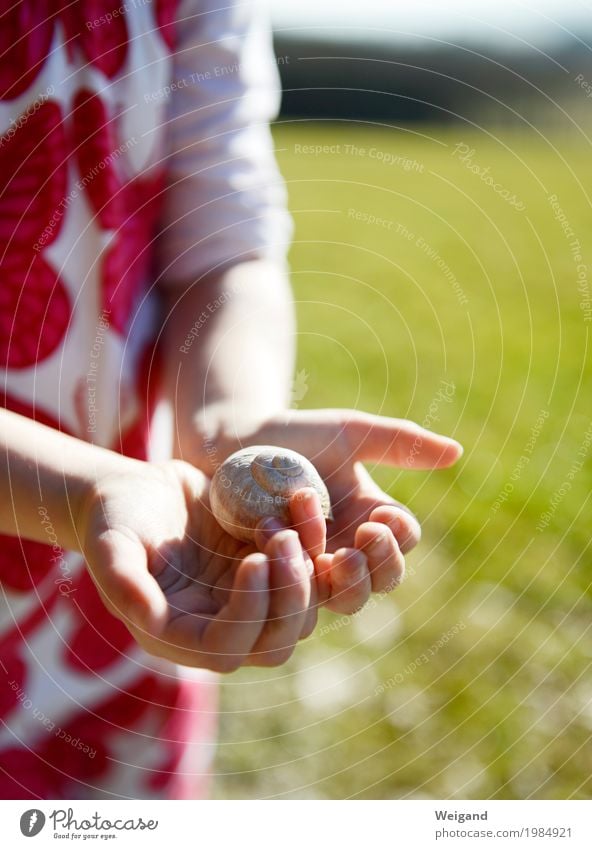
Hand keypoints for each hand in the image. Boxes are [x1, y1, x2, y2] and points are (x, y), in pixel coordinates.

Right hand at [78, 459, 323, 670]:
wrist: (140, 491)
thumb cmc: (116, 519)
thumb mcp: (110, 545)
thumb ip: (123, 583)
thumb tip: (149, 620)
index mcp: (178, 634)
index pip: (225, 649)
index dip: (248, 614)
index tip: (255, 560)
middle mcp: (220, 627)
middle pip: (275, 642)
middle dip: (290, 595)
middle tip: (283, 537)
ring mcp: (250, 600)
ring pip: (302, 613)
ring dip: (306, 569)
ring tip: (286, 517)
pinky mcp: (270, 571)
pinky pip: (310, 572)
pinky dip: (314, 543)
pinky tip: (300, 503)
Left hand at [198, 409, 462, 613]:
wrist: (236, 443)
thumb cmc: (297, 435)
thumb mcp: (351, 432)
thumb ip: (401, 443)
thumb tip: (458, 453)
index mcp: (372, 515)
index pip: (403, 540)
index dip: (399, 537)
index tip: (382, 516)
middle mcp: (350, 547)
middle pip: (383, 579)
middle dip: (379, 563)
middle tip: (362, 538)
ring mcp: (315, 566)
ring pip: (347, 599)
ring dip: (344, 577)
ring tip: (328, 554)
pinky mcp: (281, 578)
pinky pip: (300, 594)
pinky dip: (297, 574)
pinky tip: (281, 544)